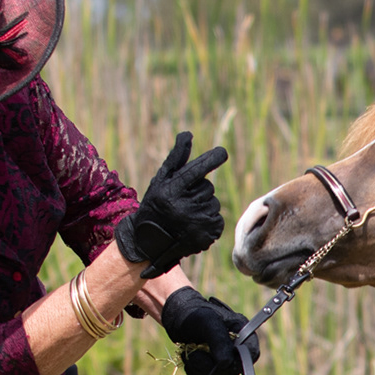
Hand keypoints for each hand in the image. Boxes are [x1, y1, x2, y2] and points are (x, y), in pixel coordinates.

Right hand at [115, 132, 229, 276]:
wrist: (151, 240)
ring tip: (187, 215)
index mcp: (171, 191)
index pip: (195, 171)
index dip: (209, 160)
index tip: (223, 152)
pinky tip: (194, 225)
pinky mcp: (207, 235)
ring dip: (204, 205)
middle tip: (183, 201)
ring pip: (214, 203)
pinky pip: (218, 219)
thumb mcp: (161, 180)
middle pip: (207, 187)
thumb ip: (176, 158)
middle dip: (199, 190)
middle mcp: (183, 207)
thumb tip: (188, 134)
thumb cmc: (157, 203)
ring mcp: (197, 223)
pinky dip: (209, 220)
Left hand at [161, 286, 255, 374]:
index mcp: (242, 332)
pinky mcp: (214, 369)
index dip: (239, 361)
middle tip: (195, 353)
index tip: (220, 361)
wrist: (176, 316)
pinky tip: (190, 359)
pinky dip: (196, 373)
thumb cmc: (193, 314)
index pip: (252, 353)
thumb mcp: (206, 322)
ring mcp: (226, 360)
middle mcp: (237, 348)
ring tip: (191, 354)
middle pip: (234, 370)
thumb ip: (219, 341)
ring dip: (200, 369)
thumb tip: (226, 364)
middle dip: (211, 365)